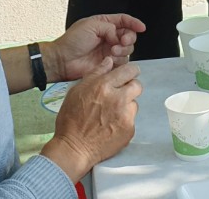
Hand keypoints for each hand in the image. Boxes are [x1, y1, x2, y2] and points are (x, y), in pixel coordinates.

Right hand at [43, 58, 140, 180]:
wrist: (74, 148)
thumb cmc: (71, 120)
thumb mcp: (77, 90)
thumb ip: (95, 74)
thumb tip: (109, 61)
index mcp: (104, 86)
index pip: (128, 71)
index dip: (130, 71)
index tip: (129, 74)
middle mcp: (118, 99)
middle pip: (137, 86)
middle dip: (131, 87)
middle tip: (121, 94)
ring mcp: (125, 116)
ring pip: (134, 103)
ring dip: (126, 105)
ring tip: (111, 113)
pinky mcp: (129, 130)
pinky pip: (131, 119)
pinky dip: (124, 120)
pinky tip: (111, 125)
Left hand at [48, 14, 143, 81]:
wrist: (64, 60)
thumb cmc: (72, 41)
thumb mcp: (91, 25)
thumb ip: (109, 28)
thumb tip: (118, 37)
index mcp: (104, 24)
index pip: (124, 21)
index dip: (134, 23)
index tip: (141, 27)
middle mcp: (109, 37)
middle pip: (129, 36)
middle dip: (129, 38)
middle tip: (122, 41)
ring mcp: (109, 51)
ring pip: (127, 49)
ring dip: (123, 49)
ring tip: (112, 50)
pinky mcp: (108, 64)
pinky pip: (122, 62)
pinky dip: (119, 60)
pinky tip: (110, 59)